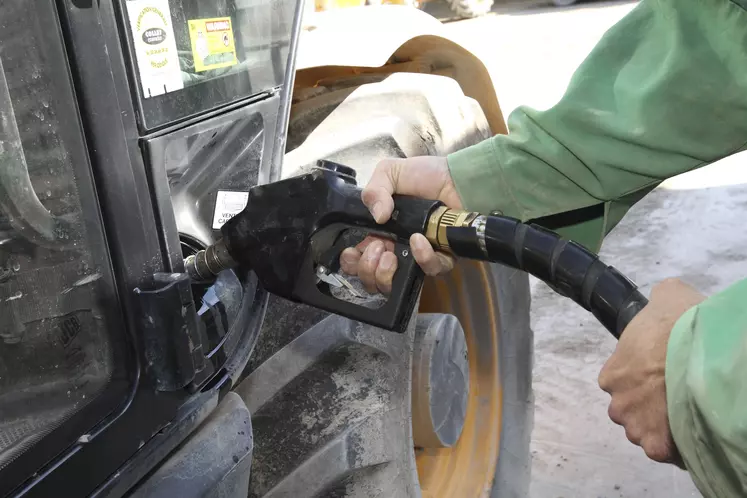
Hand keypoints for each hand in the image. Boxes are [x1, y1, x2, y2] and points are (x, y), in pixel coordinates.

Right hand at [339, 157, 461, 294]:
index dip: (351, 262)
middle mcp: (395, 249)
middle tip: (376, 248)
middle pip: (371, 280)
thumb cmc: (425, 175)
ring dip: (386, 273)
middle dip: (366, 270)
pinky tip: (419, 240)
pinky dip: (422, 258)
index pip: (357, 259)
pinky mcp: (441, 258)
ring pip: (395, 284)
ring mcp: (417, 257)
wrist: (457, 177)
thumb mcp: (389, 172)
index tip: (353, 251)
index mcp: (379, 232)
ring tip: (390, 253)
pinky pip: (430, 270)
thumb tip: (377, 217)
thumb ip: (373, 191)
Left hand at [598, 278, 704, 464]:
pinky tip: (690, 431)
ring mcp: (636, 426)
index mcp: (612, 373)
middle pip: (630, 410)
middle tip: (672, 395)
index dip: (640, 379)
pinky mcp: (658, 446)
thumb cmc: (680, 324)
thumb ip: (657, 300)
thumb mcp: (667, 296)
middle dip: (647, 406)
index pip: (618, 381)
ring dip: (660, 427)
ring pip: (645, 433)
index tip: (658, 375)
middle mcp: (617, 403)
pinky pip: (664, 452)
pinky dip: (676, 447)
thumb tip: (661, 295)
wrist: (701, 351)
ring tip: (684, 414)